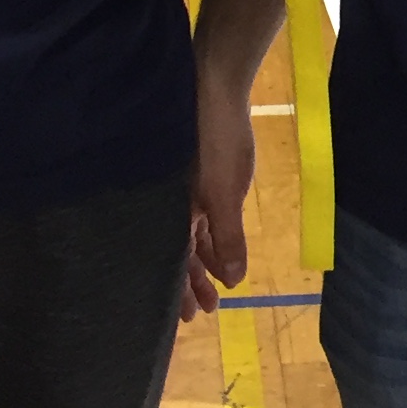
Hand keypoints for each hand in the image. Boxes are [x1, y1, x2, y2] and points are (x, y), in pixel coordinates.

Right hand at [183, 68, 258, 318]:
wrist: (217, 90)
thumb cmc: (216, 142)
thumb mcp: (225, 194)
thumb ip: (228, 237)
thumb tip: (233, 282)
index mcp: (172, 211)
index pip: (172, 261)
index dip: (179, 290)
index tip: (188, 317)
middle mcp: (174, 205)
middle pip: (179, 253)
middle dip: (190, 283)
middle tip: (201, 313)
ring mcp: (187, 191)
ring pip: (191, 236)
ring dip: (204, 262)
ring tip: (217, 288)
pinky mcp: (201, 177)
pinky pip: (201, 217)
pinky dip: (211, 237)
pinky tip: (221, 251)